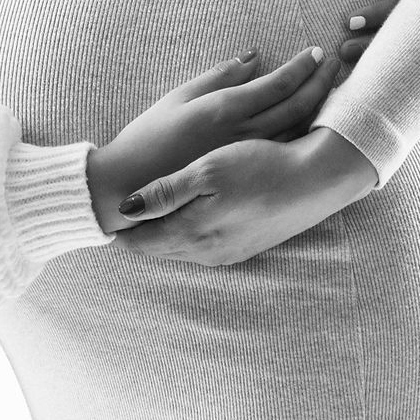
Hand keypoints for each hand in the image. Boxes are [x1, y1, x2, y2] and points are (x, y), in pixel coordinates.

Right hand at [86, 47, 338, 233]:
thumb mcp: (179, 97)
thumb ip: (218, 77)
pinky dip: (304, 135)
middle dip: (319, 82)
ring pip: (295, 131)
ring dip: (317, 107)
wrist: (130, 188)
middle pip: (295, 107)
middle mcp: (243, 136)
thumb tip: (253, 58)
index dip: (301, 67)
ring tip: (332, 88)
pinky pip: (284, 153)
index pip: (277, 85)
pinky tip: (314, 125)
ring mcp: (247, 161)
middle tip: (334, 63)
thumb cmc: (149, 137)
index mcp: (225, 110)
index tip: (316, 53)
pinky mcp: (245, 180)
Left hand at [113, 128, 377, 263]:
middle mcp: (208, 251)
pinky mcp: (246, 246)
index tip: (106, 212)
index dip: (122, 229)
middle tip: (121, 209)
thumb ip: (166, 192)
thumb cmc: (259, 167)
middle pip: (160, 248)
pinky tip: (189, 212)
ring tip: (149, 208)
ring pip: (182, 247)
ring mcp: (229, 252)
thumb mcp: (207, 171)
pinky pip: (204, 245)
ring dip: (165, 230)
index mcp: (193, 233)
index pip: (142, 242)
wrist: (314, 180)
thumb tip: (127, 208)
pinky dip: (189, 230)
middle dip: (140, 230)